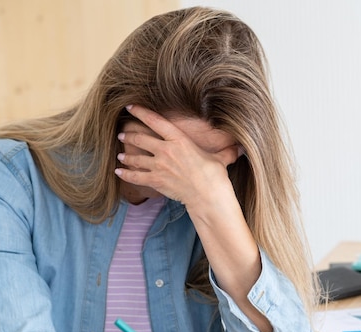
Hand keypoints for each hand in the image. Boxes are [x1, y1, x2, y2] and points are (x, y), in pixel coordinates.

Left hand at [115, 105, 239, 205]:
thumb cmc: (214, 176)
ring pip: (136, 157)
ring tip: (120, 154)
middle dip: (130, 135)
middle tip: (122, 133)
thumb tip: (241, 147)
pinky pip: (136, 177)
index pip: (155, 121)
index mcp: (179, 140)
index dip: (141, 112)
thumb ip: (227, 151)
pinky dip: (126, 174)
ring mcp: (159, 166)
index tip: (130, 107)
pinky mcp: (156, 181)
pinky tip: (119, 172)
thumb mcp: (221, 159)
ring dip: (126, 155)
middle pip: (141, 139)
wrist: (207, 195)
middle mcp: (166, 150)